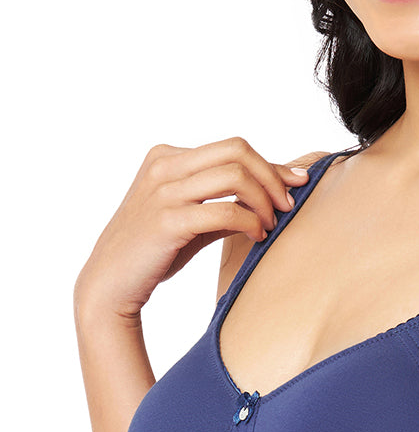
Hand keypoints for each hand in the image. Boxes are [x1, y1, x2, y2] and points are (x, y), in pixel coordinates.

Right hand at [75, 137, 311, 321]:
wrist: (109, 283)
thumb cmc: (154, 249)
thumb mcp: (190, 215)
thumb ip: (225, 199)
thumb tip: (278, 189)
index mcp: (166, 157)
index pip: (233, 147)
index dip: (270, 165)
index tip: (296, 182)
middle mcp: (163, 167)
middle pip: (237, 151)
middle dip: (272, 176)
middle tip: (287, 205)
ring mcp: (163, 191)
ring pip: (235, 175)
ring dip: (264, 200)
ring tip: (270, 224)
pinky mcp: (167, 220)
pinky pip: (226, 211)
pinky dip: (251, 221)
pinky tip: (257, 236)